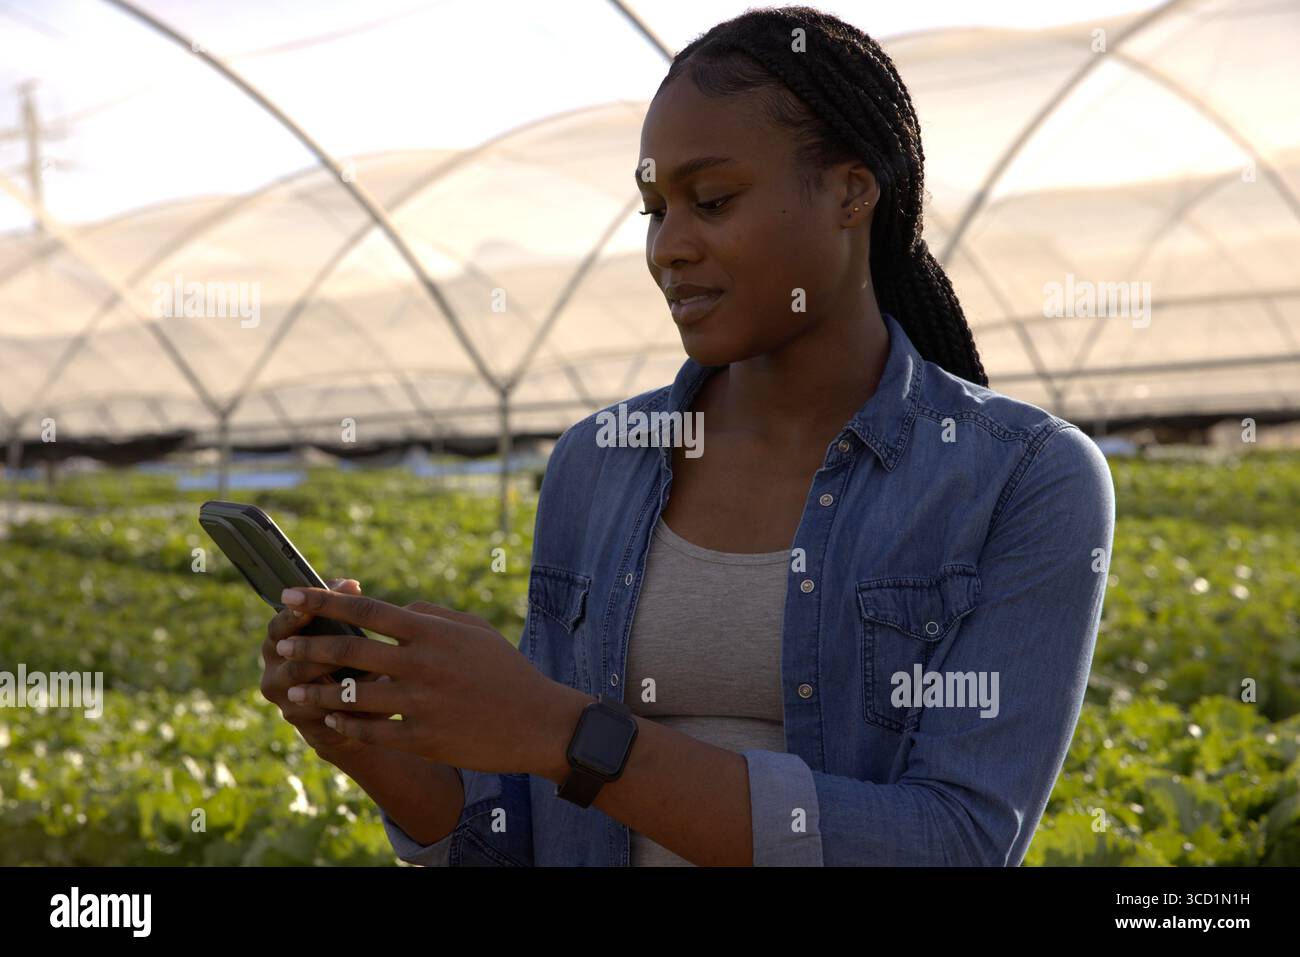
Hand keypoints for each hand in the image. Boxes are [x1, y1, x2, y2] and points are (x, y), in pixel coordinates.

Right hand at [260, 578, 395, 760]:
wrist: (346, 712)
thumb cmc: (344, 659)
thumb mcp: (340, 632)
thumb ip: (340, 607)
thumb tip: (351, 584)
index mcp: (278, 642)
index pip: (278, 625)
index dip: (294, 613)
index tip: (308, 604)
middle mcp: (274, 671)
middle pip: (287, 654)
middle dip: (315, 644)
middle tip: (344, 640)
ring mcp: (286, 700)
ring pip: (303, 685)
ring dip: (333, 674)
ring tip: (367, 665)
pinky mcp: (303, 723)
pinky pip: (322, 711)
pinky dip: (347, 700)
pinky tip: (374, 691)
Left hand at [272, 587, 589, 776]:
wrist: (538, 722)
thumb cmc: (505, 670)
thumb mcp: (473, 630)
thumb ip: (431, 615)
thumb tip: (396, 609)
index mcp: (432, 631)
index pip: (367, 609)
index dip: (324, 601)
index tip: (290, 594)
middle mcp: (422, 664)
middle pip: (350, 651)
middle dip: (309, 647)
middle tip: (283, 646)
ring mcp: (421, 703)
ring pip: (352, 696)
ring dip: (318, 693)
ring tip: (295, 692)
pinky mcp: (423, 739)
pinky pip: (372, 731)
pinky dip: (346, 724)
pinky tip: (331, 720)